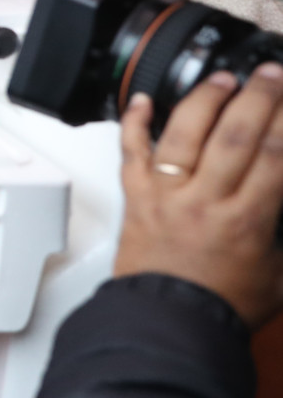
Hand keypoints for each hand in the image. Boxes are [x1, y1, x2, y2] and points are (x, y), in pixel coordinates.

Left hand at [116, 64, 282, 328]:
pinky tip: (143, 99)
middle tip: (272, 74)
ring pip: (183, 134)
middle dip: (258, 97)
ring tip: (223, 78)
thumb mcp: (280, 275)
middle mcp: (205, 201)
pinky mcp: (136, 197)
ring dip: (205, 100)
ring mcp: (166, 195)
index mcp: (247, 220)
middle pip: (235, 135)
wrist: (168, 322)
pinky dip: (135, 122)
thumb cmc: (222, 303)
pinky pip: (130, 152)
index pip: (275, 156)